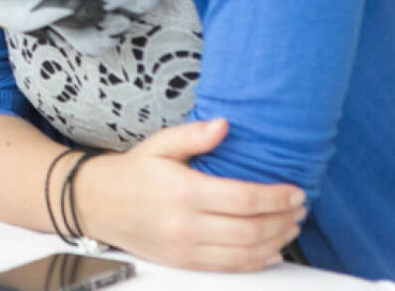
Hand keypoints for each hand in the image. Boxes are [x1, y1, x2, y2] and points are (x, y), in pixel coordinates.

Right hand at [75, 118, 305, 271]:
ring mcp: (185, 248)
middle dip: (283, 220)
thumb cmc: (130, 173)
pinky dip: (257, 262)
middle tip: (299, 208)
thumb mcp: (158, 145)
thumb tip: (224, 126)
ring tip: (291, 226)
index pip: (243, 200)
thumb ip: (193, 135)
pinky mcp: (184, 262)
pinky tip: (271, 250)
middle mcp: (185, 225)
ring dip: (277, 241)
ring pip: (245, 253)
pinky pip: (229, 268)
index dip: (276, 198)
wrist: (96, 204)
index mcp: (182, 192)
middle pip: (251, 230)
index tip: (295, 191)